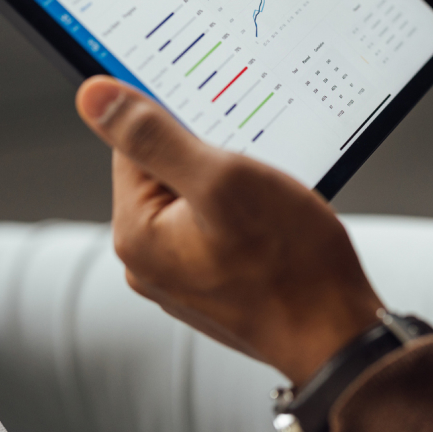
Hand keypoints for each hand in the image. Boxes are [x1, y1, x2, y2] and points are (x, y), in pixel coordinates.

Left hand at [75, 76, 383, 384]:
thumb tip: (95, 96)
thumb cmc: (291, 265)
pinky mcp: (215, 284)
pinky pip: (220, 229)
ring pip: (200, 201)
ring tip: (272, 206)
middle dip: (215, 162)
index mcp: (136, 234)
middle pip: (168, 174)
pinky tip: (277, 228)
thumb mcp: (223, 180)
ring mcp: (183, 277)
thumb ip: (155, 136)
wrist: (338, 335)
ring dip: (236, 190)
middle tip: (256, 177)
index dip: (185, 129)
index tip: (223, 136)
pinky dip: (248, 218)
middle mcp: (149, 262)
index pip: (135, 146)